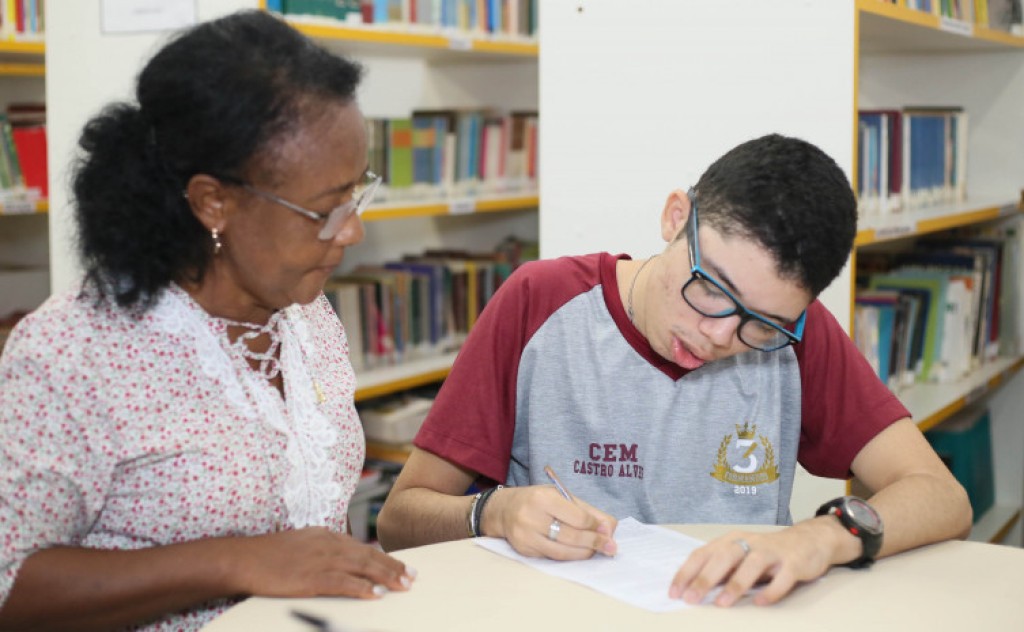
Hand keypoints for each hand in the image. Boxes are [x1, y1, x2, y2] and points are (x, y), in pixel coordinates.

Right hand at [227, 527, 415, 598]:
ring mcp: (322, 560)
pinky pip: (344, 584)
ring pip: (363, 568)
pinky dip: (362, 589)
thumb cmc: (267, 555)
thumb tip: (340, 559)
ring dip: (386, 577)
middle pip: (369, 556)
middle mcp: (329, 544)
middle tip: (412, 577)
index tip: (401, 565)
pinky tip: (376, 595)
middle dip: (393, 567)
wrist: (244, 558)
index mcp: (326, 536)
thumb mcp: (301, 543)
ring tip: (403, 585)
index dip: (385, 557)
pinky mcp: (312, 578)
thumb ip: (322, 549)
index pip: (362, 548)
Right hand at [482, 485, 617, 560]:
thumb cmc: (537, 500)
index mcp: (543, 498)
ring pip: (562, 552)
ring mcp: (525, 536)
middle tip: (611, 547)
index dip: (595, 525)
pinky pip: (552, 557)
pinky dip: (569, 556)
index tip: (607, 530)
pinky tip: (578, 552)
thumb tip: (610, 527)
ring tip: (597, 551)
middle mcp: (531, 517)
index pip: (577, 517)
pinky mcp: (524, 550)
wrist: (504, 510)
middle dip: (595, 542)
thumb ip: (585, 510)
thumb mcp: (559, 496)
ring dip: (584, 553)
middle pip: (571, 536)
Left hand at [669, 518, 850, 606]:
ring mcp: (773, 552)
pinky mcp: (794, 563)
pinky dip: (771, 591)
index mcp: (732, 540)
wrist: (811, 540)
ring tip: (721, 603)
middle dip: (705, 578)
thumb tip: (694, 588)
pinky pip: (783, 577)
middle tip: (691, 599)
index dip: (687, 572)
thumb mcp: (741, 556)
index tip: (674, 592)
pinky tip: (760, 603)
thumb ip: (722, 569)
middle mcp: (751, 542)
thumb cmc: (769, 552)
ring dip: (736, 584)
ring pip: (752, 564)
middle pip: (724, 557)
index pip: (704, 553)